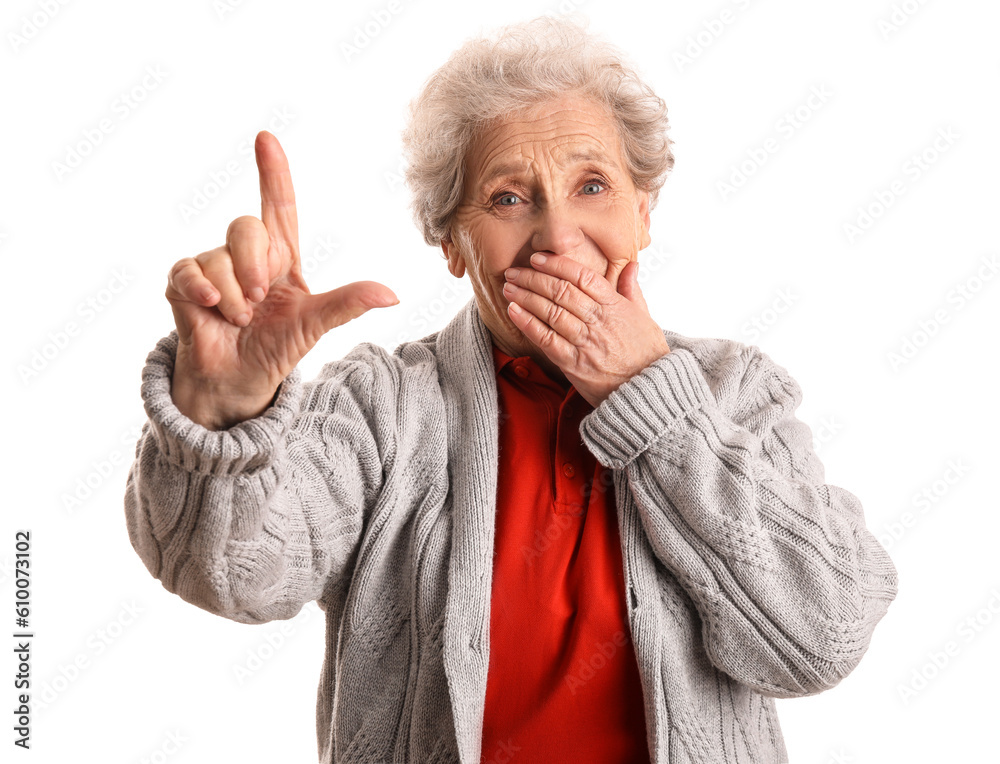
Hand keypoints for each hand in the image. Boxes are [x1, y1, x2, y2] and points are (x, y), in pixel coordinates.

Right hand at [164, 131, 398, 428]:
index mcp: (280, 256)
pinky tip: (211, 307)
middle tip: (259, 302)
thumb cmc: (276, 347)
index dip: (273, 172)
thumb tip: (393, 294)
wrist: (239, 381)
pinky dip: (201, 290)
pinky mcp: (184, 283)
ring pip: (218, 257)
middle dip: (254, 266)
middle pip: (246, 227)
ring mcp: (213, 266)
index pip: (278, 205)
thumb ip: (348, 304)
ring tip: (239, 319)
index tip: (267, 138)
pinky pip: (188, 271)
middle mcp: (245, 254)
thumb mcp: (314, 324)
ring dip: (233, 295)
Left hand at [502, 254, 669, 407]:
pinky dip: (528, 324)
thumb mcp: (646, 318)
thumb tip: (631, 265)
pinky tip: (514, 312)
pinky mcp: (574, 364)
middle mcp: (599, 322)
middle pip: (561, 292)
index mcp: (615, 307)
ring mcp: (586, 343)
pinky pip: (547, 340)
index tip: (537, 258)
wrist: (649, 392)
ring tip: (508, 288)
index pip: (583, 277)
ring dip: (526, 297)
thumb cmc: (648, 354)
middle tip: (513, 271)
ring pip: (551, 312)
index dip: (558, 265)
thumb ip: (632, 290)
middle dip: (533, 278)